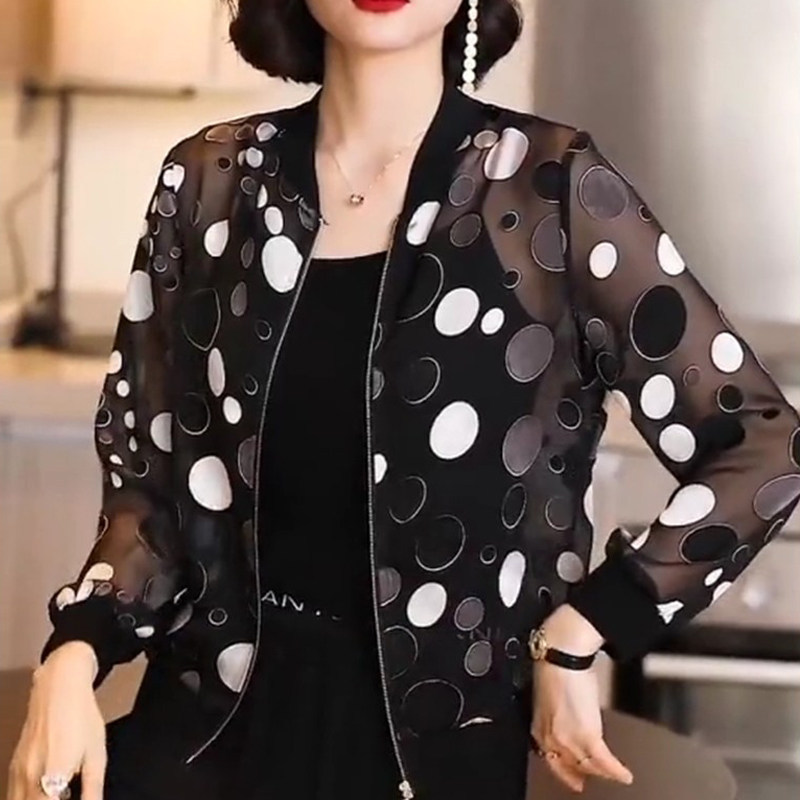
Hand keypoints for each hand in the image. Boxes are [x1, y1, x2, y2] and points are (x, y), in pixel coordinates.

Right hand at [7, 642, 105, 799]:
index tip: (67, 799)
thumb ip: (93, 789)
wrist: (60, 687)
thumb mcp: (97, 754)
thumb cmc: (82, 719)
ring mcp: (16, 773)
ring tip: (57, 793)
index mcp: (51, 779)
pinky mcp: (13, 766)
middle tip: (64, 796)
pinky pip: (13, 794)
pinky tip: (44, 794)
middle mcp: (27, 779)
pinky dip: (26, 798)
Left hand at [531, 605, 633, 792]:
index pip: (550, 759)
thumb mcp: (550, 696)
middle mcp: (551, 737)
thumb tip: (569, 717)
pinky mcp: (587, 736)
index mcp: (539, 726)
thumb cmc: (556, 665)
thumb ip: (557, 714)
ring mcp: (568, 739)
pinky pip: (604, 762)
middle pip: (569, 766)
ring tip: (614, 776)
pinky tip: (624, 775)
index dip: (564, 771)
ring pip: (588, 766)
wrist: (562, 654)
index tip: (573, 778)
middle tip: (591, 781)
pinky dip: (616, 771)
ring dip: (603, 773)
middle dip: (582, 775)